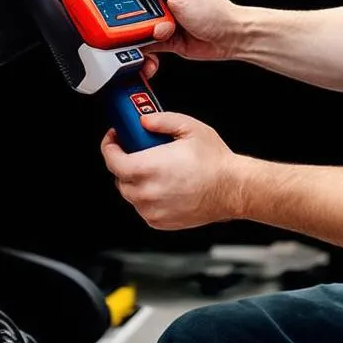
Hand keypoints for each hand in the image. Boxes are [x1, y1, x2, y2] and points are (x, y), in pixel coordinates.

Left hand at [100, 113, 244, 229]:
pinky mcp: (161, 222)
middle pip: (119, 178)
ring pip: (130, 195)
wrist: (233, 189)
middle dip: (123, 163)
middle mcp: (147, 192)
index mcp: (148, 168)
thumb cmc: (214, 162)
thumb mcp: (188, 127)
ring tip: (151, 168)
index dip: (109, 147)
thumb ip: (161, 120)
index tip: (114, 139)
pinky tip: (161, 185)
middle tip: (134, 151)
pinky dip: (145, 197)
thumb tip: (144, 121)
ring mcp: (153, 210)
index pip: (112, 161)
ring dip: (134, 181)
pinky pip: (143, 209)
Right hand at [134, 0, 242, 80]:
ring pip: (140, 30)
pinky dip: (145, 51)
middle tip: (153, 23)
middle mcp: (163, 5)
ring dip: (144, 36)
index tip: (120, 5)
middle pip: (136, 12)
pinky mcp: (166, 42)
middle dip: (139, 21)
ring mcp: (164, 24)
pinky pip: (148, 46)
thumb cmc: (213, 11)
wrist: (230, 37)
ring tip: (160, 36)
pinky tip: (149, 51)